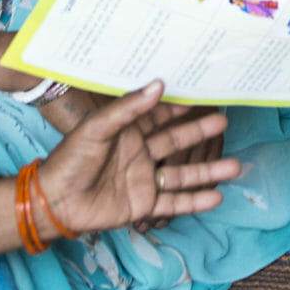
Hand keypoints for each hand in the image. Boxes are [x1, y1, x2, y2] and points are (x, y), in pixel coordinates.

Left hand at [38, 81, 238, 236]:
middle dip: (201, 133)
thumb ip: (129, 108)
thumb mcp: (97, 127)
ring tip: (235, 167)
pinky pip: (174, 202)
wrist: (54, 201)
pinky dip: (195, 201)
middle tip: (224, 122)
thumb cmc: (70, 159)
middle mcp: (140, 154)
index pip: (160, 116)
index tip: (205, 95)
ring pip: (182, 174)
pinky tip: (217, 197)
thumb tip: (159, 84)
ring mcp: (143, 180)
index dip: (181, 107)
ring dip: (208, 171)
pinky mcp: (143, 205)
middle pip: (177, 142)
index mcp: (128, 132)